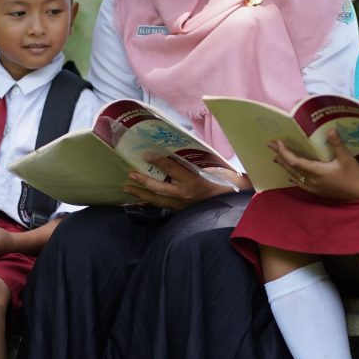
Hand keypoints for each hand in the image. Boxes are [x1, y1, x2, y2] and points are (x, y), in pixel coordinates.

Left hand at [122, 156, 243, 210]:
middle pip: (161, 188)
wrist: (231, 204)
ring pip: (158, 200)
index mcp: (195, 181)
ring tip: (127, 188)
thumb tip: (180, 148)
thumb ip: (199, 160)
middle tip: (131, 174)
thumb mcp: (215, 168)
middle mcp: (186, 195)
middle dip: (145, 181)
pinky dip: (149, 203)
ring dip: (141, 194)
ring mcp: (182, 205)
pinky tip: (139, 201)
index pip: (174, 169)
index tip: (147, 154)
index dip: (160, 161)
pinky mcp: (180, 210)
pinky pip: (162, 206)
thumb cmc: (224, 184)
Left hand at [270, 129, 358, 199]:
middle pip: (291, 168)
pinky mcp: (317, 191)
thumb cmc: (354, 174)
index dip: (285, 152)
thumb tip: (330, 130)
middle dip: (280, 156)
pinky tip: (290, 175)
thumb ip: (337, 144)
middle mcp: (312, 181)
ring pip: (294, 176)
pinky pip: (301, 183)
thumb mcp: (346, 157)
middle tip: (270, 145)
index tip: (277, 142)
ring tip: (276, 158)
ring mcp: (314, 187)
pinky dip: (293, 176)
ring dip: (285, 166)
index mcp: (318, 172)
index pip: (295, 162)